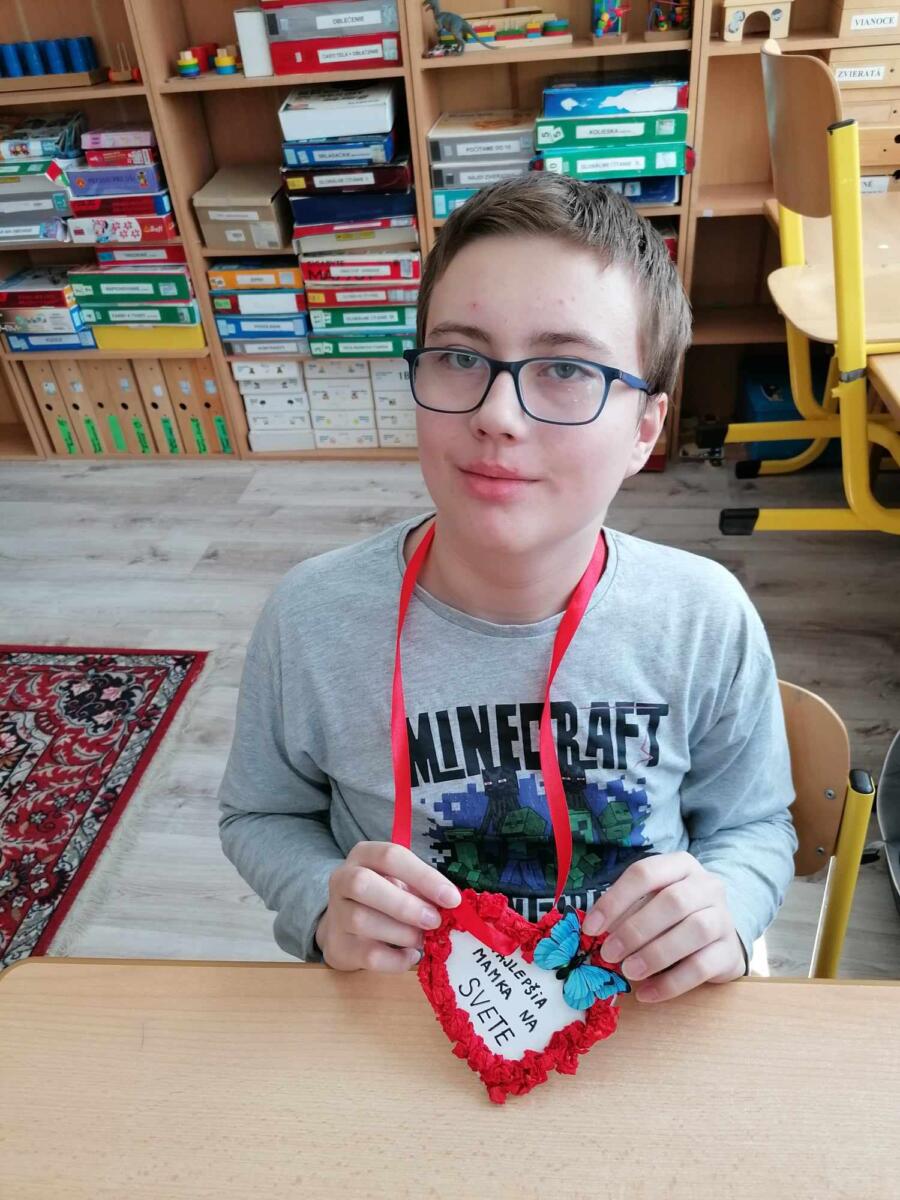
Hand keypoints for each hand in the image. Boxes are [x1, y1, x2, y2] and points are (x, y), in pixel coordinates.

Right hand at [315, 841, 460, 972]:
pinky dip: (396, 959)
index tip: (452, 898)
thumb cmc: (383, 899)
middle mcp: (342, 880)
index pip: (390, 856)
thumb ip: (422, 889)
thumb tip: (451, 902)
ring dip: (402, 933)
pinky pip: (368, 955)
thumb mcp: (401, 883)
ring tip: (421, 938)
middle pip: (363, 884)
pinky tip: (411, 955)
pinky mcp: (339, 947)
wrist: (346, 930)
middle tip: (434, 921)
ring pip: (362, 920)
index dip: (423, 876)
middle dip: (405, 905)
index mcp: (364, 855)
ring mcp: (336, 914)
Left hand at [582, 852, 745, 1002]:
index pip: (645, 873)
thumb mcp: (649, 903)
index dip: (615, 900)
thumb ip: (626, 912)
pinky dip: (670, 983)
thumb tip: (595, 931)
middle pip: (673, 901)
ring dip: (655, 954)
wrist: (719, 936)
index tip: (591, 927)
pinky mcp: (730, 952)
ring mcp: (723, 918)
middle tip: (609, 953)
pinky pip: (702, 967)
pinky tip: (647, 993)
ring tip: (628, 971)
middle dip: (635, 929)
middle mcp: (707, 886)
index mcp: (680, 865)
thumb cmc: (674, 916)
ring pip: (694, 931)